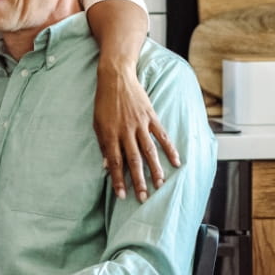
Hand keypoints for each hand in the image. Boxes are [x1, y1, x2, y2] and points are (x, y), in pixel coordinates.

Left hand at [94, 68, 179, 201]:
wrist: (116, 77)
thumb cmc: (104, 102)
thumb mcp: (97, 124)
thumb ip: (103, 145)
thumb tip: (107, 167)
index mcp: (110, 134)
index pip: (115, 162)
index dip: (119, 180)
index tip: (122, 196)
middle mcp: (126, 131)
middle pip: (133, 160)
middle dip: (138, 181)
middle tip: (143, 197)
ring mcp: (140, 124)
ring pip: (149, 151)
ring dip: (155, 169)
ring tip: (160, 184)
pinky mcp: (151, 117)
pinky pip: (162, 135)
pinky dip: (170, 149)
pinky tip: (176, 161)